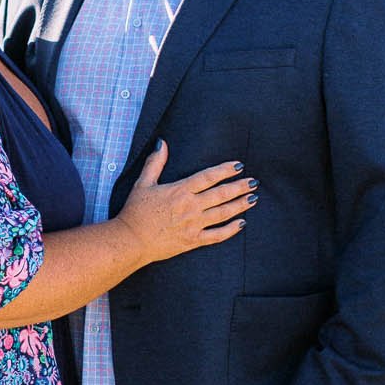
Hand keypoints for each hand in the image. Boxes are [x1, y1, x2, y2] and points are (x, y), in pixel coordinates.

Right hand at [118, 142, 255, 264]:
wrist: (130, 240)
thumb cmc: (135, 212)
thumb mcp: (143, 183)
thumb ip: (155, 163)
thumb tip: (162, 143)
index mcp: (180, 191)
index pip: (208, 177)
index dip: (225, 170)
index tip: (239, 166)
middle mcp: (190, 206)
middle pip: (221, 194)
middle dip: (240, 187)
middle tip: (254, 182)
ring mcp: (193, 225)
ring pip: (223, 213)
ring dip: (240, 205)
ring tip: (253, 198)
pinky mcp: (192, 241)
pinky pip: (216, 235)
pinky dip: (231, 230)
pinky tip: (242, 223)